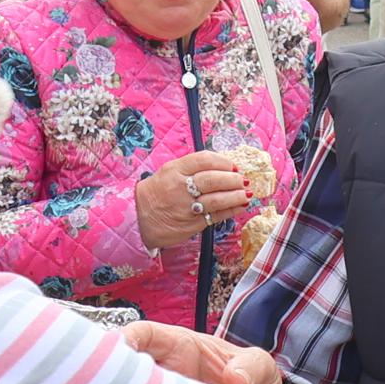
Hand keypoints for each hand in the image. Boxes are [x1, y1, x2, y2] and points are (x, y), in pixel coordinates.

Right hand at [123, 317, 281, 383]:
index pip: (145, 336)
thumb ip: (251, 367)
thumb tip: (234, 380)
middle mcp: (161, 374)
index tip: (119, 348)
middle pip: (123, 372)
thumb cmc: (252, 380)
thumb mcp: (261, 366)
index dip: (127, 338)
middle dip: (113, 381)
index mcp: (179, 348)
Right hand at [137, 150, 260, 250]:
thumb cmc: (157, 193)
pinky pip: (217, 216)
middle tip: (243, 179)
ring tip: (246, 193)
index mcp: (175, 170)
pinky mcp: (192, 223)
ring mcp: (187, 206)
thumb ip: (191, 168)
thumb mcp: (168, 172)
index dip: (222, 162)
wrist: (137, 218)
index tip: (232, 165)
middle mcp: (181, 187)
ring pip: (217, 199)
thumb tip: (221, 166)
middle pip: (212, 179)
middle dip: (232, 179)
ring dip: (236, 195)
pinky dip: (232, 210)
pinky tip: (240, 205)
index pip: (204, 160)